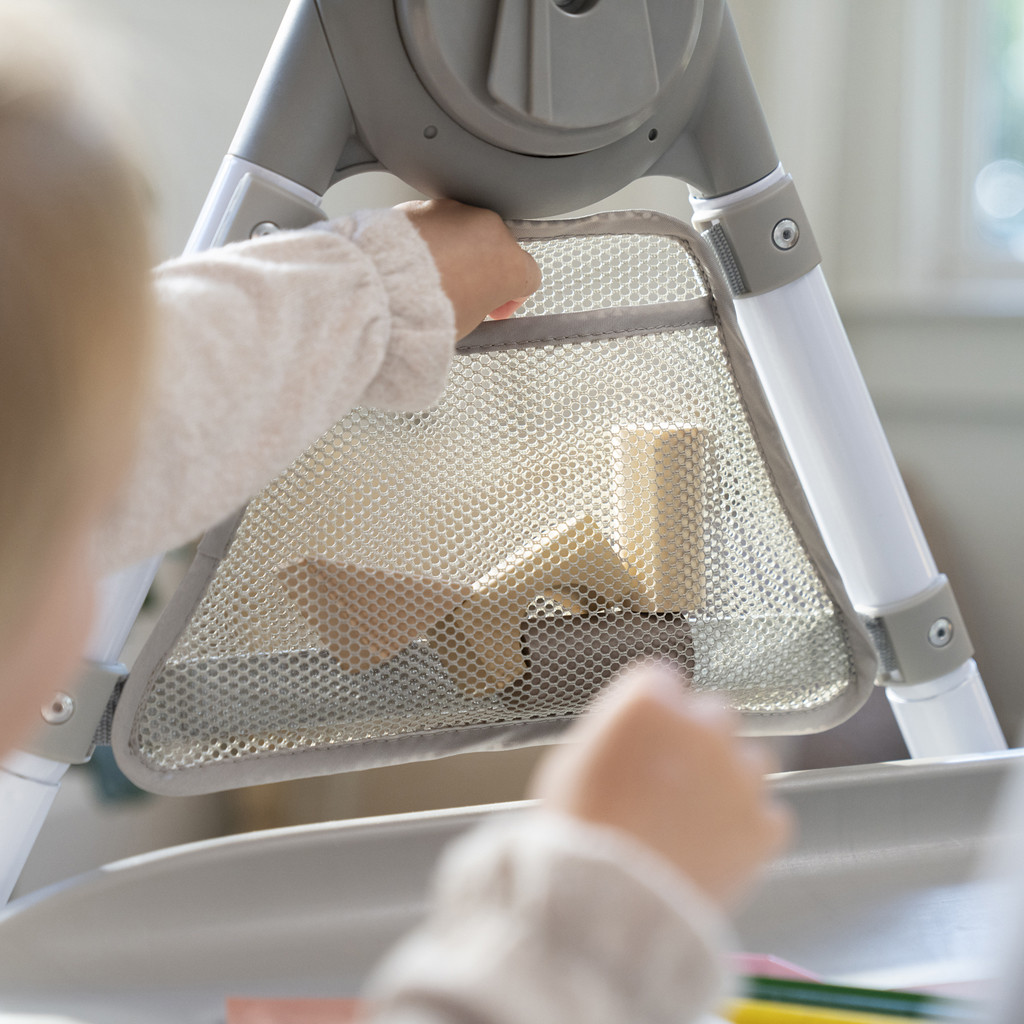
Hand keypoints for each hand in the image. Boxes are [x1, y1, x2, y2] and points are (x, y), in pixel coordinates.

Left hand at [400, 199, 540, 338]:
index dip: (512, 297)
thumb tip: (476, 301)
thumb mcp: (469, 322)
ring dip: (456, 252)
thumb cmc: (424, 310)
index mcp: (510, 263)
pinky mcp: (424, 205)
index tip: (496, 308)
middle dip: (483, 270)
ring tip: (432, 279)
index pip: (529, 276)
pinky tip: (415, 264)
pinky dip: (430, 241)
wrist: (380, 289)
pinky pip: (435, 224)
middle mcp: (489, 229)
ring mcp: (457, 212)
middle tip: (461, 296)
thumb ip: (483, 305)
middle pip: (497, 249)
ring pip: (466, 233)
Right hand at [529, 663, 792, 908]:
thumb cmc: (580, 832)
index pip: (665, 681)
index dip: (652, 709)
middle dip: (697, 738)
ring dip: (729, 780)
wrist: (610, 904)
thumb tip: (629, 731)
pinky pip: (766, 814)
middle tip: (671, 777)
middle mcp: (703, 727)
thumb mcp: (572, 761)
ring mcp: (740, 775)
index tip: (644, 731)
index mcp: (650, 703)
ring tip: (695, 817)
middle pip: (715, 714)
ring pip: (750, 761)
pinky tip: (715, 845)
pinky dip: (747, 827)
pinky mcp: (764, 824)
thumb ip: (613, 731)